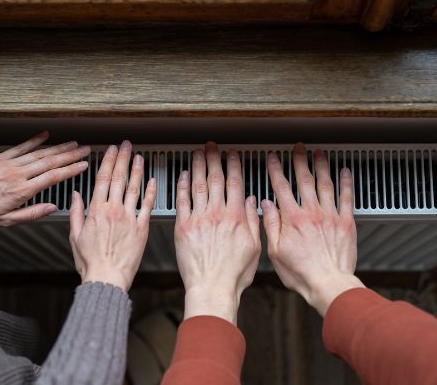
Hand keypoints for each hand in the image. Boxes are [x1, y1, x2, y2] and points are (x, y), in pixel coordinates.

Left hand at [0, 131, 89, 226]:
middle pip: (50, 162)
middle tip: (85, 150)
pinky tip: (45, 135)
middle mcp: (18, 174)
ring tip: (72, 143)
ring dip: (58, 147)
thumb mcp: (5, 221)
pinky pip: (21, 147)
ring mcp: (9, 164)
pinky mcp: (0, 158)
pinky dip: (35, 140)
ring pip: (39, 153)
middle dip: (70, 155)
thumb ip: (31, 213)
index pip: (52, 178)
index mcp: (21, 191)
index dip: (71, 170)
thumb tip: (52, 208)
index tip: (84, 166)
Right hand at [69, 141, 156, 290]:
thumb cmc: (91, 262)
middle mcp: (113, 211)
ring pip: (134, 188)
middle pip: (119, 178)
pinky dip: (150, 191)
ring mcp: (129, 218)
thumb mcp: (75, 236)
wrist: (107, 278)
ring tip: (139, 157)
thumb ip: (76, 213)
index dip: (108, 162)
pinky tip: (152, 181)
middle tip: (126, 146)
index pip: (103, 179)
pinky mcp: (141, 228)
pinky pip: (147, 206)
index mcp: (96, 211)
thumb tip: (75, 196)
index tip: (111, 151)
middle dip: (123, 159)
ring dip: (137, 170)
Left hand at [174, 142, 261, 325]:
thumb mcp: (254, 248)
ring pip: (197, 185)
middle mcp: (217, 214)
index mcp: (236, 217)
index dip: (234, 166)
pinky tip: (182, 175)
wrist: (211, 288)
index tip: (232, 155)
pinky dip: (182, 185)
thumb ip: (253, 222)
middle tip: (211, 146)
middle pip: (215, 179)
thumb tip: (254, 202)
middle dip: (214, 159)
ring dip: (197, 166)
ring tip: (197, 153)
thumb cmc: (233, 275)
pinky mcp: (183, 227)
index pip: (236, 184)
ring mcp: (199, 219)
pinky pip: (182, 201)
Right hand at [262, 143, 364, 315]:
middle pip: (304, 180)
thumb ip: (271, 226)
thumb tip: (266, 206)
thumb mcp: (275, 252)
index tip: (272, 159)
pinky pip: (346, 198)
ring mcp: (330, 216)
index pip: (281, 188)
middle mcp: (312, 213)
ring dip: (321, 166)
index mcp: (293, 219)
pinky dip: (345, 183)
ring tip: (319, 154)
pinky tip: (344, 172)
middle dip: (299, 161)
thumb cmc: (302, 274)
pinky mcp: (346, 223)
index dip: (275, 170)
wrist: (329, 284)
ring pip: (325, 184)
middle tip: (298, 149)